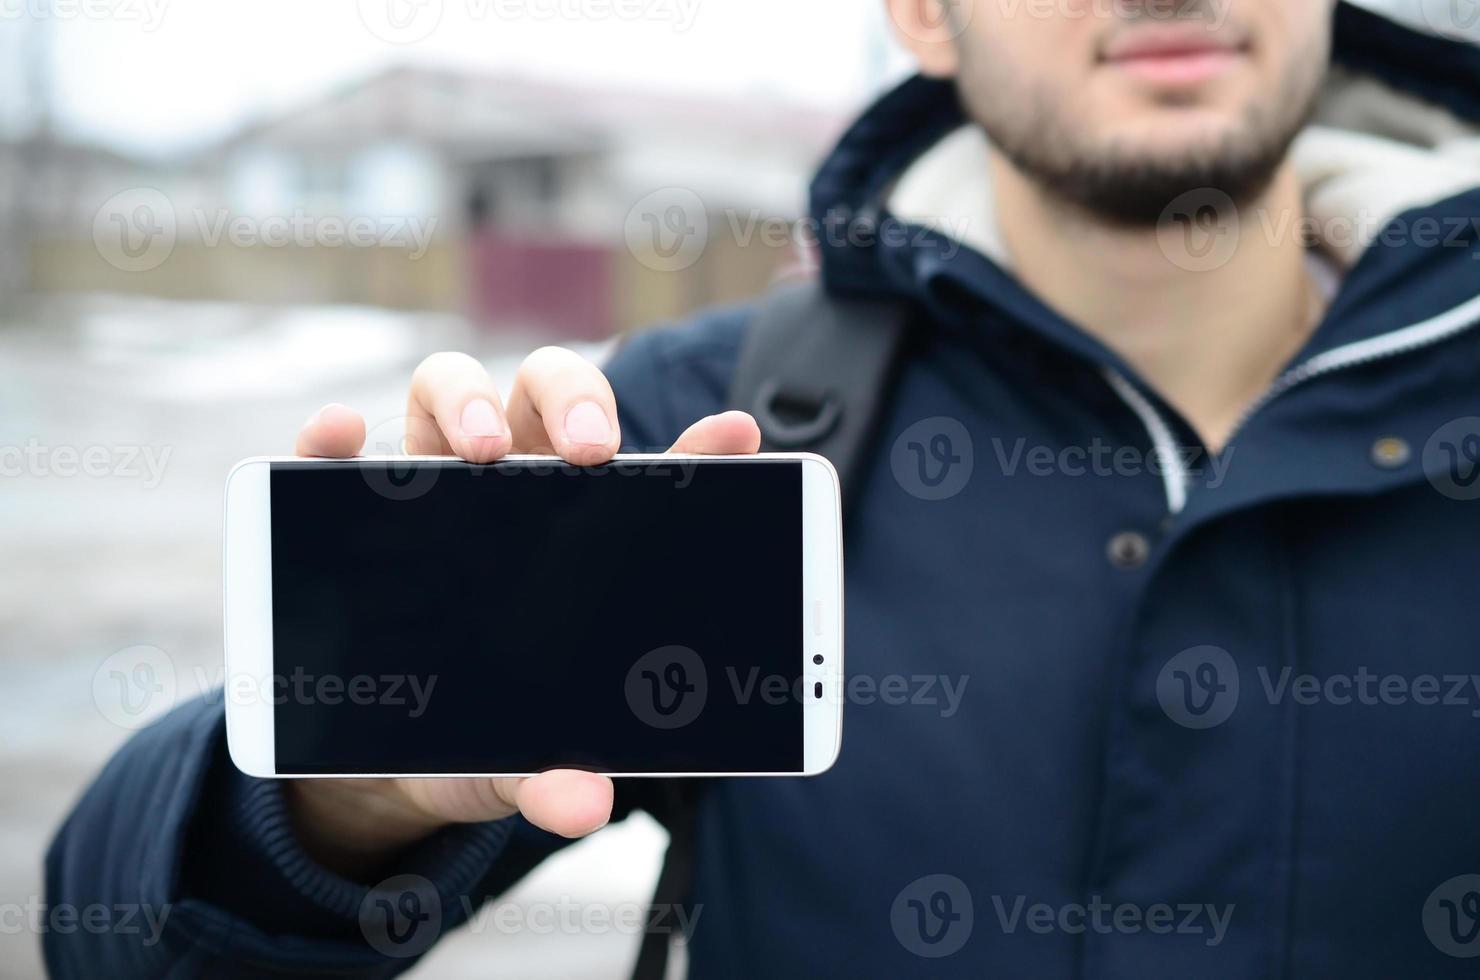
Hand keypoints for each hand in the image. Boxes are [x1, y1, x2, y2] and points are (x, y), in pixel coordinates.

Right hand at [284, 348, 760, 877]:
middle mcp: (508, 487)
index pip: (648, 474)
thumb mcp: (523, 755)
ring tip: (483, 451)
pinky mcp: (343, 505)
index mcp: (579, 532)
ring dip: (469, 401)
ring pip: (449, 389)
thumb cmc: (481, 731)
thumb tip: (586, 807)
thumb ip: (554, 776)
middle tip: (589, 453)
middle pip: (549, 395)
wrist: (378, 761)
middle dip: (576, 401)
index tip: (739, 433)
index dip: (700, 446)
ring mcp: (425, 485)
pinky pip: (333, 448)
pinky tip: (344, 435)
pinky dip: (336, 432)